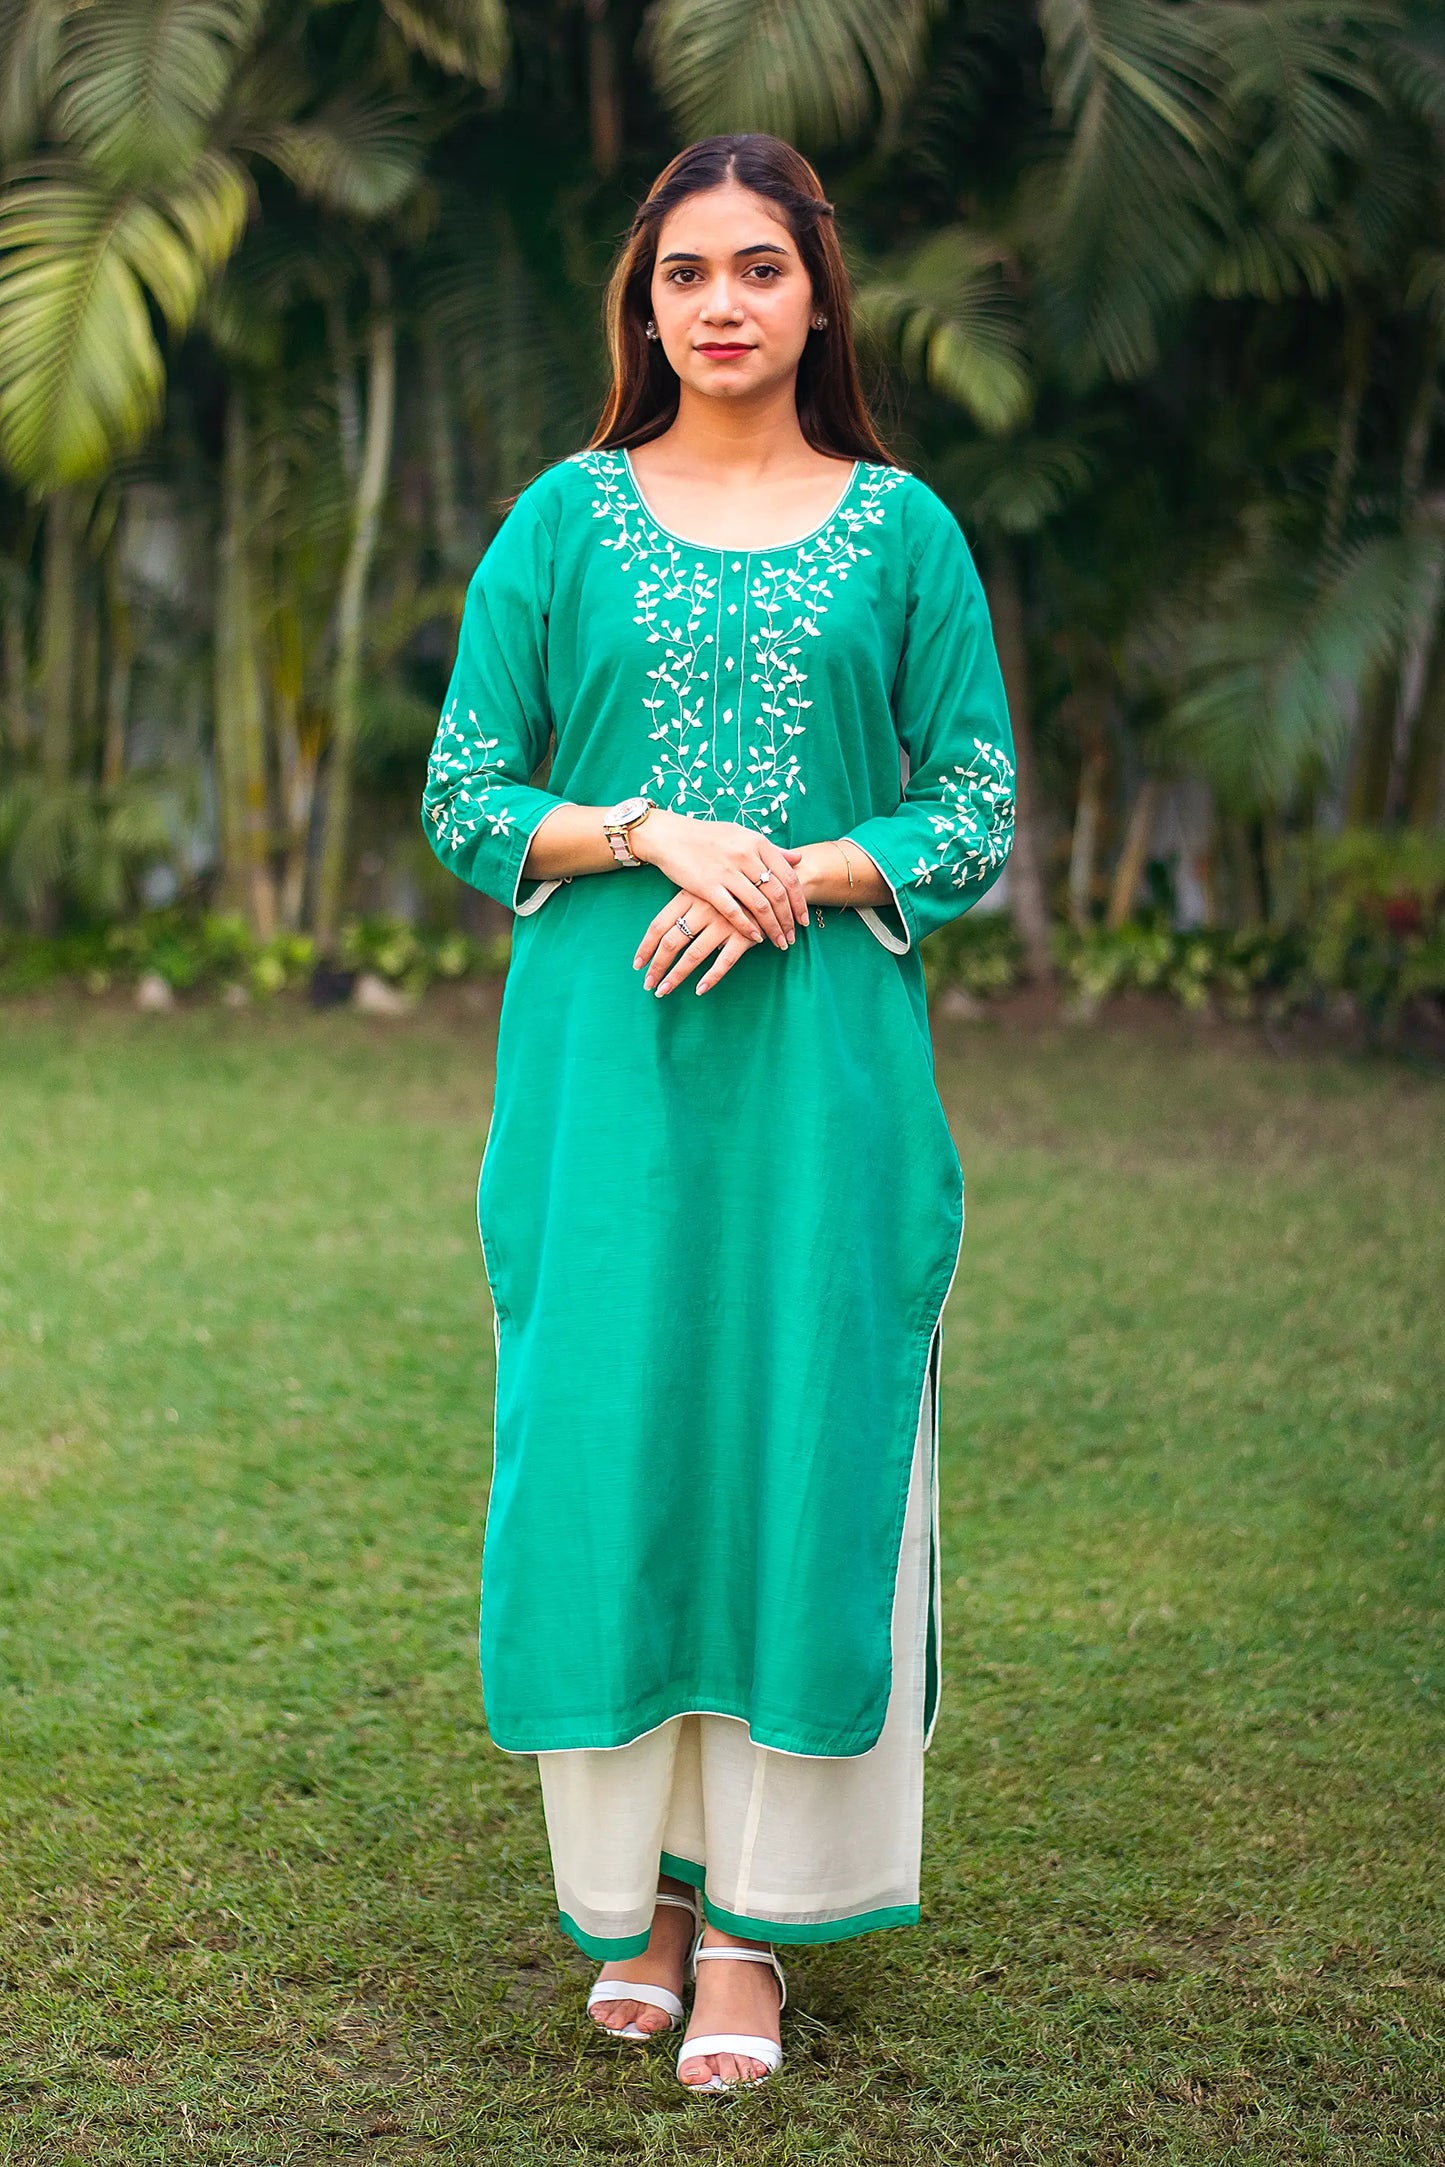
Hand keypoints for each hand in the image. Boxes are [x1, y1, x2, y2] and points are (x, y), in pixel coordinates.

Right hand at [632, 809, 808, 949]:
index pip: (789, 877)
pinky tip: (756, 938)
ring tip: (778, 942)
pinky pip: (734, 911)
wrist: (672, 836)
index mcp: (757, 843)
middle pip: (777, 895)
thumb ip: (771, 849)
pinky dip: (748, 927)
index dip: (799, 902)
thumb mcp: (743, 836)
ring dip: (773, 928)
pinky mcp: (708, 886)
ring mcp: (727, 871)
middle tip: (792, 938)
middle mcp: (746, 856)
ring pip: (760, 906)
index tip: (803, 920)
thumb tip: (798, 859)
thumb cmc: (709, 837)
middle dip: (788, 920)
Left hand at [634, 890, 767, 996]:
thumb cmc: (735, 884)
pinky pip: (725, 961)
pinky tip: (700, 989)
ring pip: (693, 954)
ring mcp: (724, 922)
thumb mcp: (707, 885)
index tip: (637, 964)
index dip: (646, 946)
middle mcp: (703, 908)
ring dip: (676, 975)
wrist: (775, 878)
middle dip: (657, 966)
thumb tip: (665, 927)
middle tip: (648, 985)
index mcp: (690, 895)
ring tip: (664, 991)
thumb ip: (687, 903)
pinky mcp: (744, 934)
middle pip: (672, 942)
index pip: (659, 924)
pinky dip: (711, 977)